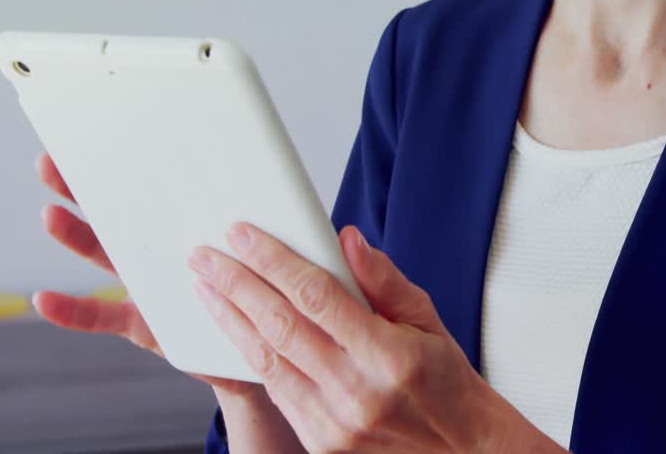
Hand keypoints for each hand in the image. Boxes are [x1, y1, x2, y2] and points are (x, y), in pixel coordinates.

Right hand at [32, 152, 256, 397]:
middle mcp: (156, 251)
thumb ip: (266, 213)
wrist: (255, 346)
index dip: (123, 164)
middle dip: (79, 188)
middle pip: (113, 214)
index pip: (149, 188)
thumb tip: (278, 166)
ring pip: (102, 255)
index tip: (98, 137)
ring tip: (50, 215)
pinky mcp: (140, 323)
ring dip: (73, 236)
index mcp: (182, 225)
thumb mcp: (265, 244)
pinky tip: (43, 300)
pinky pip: (99, 316)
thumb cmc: (258, 288)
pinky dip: (70, 311)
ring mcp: (143, 285)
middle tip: (50, 163)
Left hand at [189, 222, 563, 453]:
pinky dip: (252, 356)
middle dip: (236, 285)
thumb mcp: (428, 322)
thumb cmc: (445, 382)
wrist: (460, 452)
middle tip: (205, 256)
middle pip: (281, 326)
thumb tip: (347, 241)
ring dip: (231, 319)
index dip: (274, 261)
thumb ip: (384, 281)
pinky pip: (277, 391)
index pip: (317, 296)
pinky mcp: (321, 444)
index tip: (243, 234)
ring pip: (269, 360)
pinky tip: (235, 330)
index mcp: (389, 354)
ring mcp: (335, 423)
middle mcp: (357, 391)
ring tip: (206, 287)